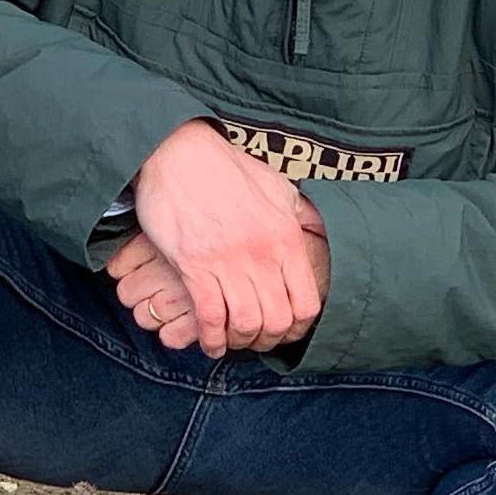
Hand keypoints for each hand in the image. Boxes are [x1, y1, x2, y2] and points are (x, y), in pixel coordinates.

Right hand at [129, 124, 329, 355]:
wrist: (179, 152)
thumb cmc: (226, 169)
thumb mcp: (277, 187)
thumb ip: (299, 214)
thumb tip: (316, 228)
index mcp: (286, 236)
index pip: (306, 302)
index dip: (297, 327)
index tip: (284, 331)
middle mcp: (262, 252)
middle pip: (277, 320)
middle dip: (267, 340)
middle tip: (255, 340)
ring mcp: (228, 259)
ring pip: (245, 323)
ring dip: (238, 340)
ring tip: (231, 340)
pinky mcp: (194, 264)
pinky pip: (210, 316)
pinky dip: (211, 337)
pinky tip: (209, 341)